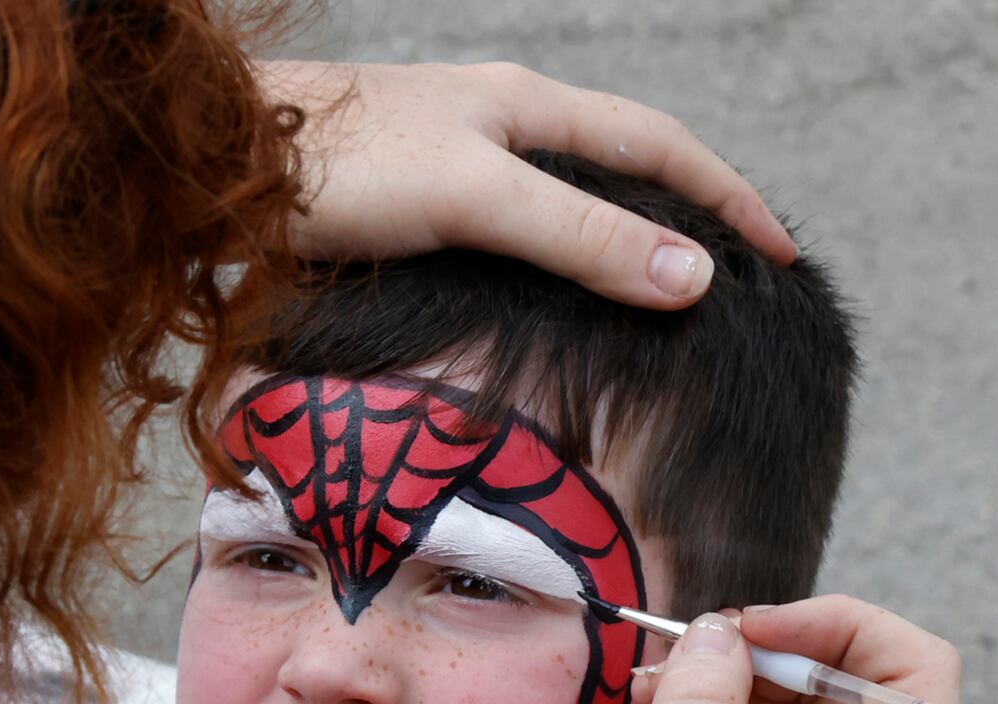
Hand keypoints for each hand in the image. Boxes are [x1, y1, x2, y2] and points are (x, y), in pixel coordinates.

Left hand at [256, 60, 796, 308]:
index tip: (782, 255)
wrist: (215, 166)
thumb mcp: (473, 196)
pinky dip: (549, 265)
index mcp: (526, 108)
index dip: (727, 200)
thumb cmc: (335, 164)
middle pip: (619, 167)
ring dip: (615, 242)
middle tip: (730, 278)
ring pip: (560, 201)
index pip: (661, 147)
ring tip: (654, 298)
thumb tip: (694, 275)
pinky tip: (542, 302)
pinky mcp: (409, 202)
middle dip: (682, 216)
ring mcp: (451, 161)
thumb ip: (578, 235)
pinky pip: (506, 232)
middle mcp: (497, 125)